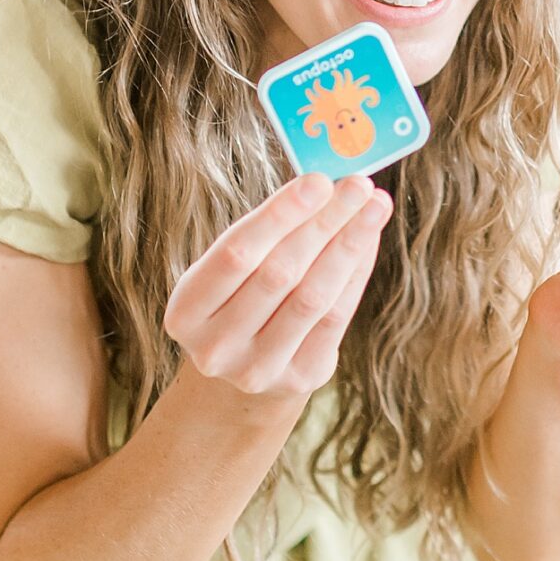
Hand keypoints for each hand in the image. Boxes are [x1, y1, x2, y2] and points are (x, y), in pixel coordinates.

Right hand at [164, 173, 390, 405]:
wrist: (245, 367)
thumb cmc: (239, 297)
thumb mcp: (230, 270)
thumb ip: (267, 233)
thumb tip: (326, 185)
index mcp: (185, 312)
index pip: (235, 253)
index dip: (281, 215)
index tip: (319, 181)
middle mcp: (215, 347)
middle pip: (280, 273)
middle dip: (324, 222)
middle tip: (358, 185)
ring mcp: (257, 370)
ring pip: (313, 297)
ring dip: (349, 245)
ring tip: (374, 206)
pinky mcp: (299, 379)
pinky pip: (336, 318)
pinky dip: (355, 272)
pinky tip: (368, 240)